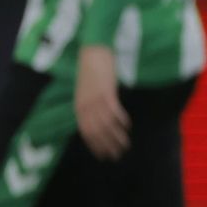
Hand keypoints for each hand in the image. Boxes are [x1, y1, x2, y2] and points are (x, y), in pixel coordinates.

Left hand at [74, 45, 130, 159]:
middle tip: (116, 156)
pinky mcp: (105, 92)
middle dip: (106, 145)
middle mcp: (86, 106)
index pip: (86, 132)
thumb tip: (100, 116)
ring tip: (125, 145)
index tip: (104, 155)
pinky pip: (113, 110)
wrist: (93, 50)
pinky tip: (127, 126)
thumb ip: (92, 103)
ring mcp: (95, 99)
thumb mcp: (88, 89)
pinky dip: (120, 120)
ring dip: (116, 137)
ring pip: (106, 124)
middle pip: (96, 132)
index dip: (95, 145)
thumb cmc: (92, 68)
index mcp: (80, 107)